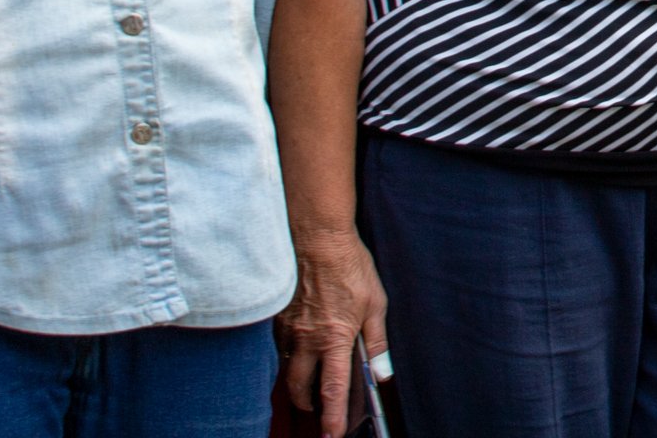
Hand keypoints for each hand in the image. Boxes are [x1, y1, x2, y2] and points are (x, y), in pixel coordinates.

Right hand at [280, 226, 389, 432]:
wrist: (317, 238)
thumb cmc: (350, 267)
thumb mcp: (375, 302)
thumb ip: (377, 340)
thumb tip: (382, 373)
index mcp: (334, 338)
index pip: (333, 389)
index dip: (332, 417)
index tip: (331, 436)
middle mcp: (305, 340)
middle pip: (300, 388)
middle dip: (308, 404)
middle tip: (318, 408)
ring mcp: (286, 331)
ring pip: (285, 370)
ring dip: (296, 382)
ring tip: (309, 385)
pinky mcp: (274, 319)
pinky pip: (277, 349)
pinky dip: (286, 358)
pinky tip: (297, 352)